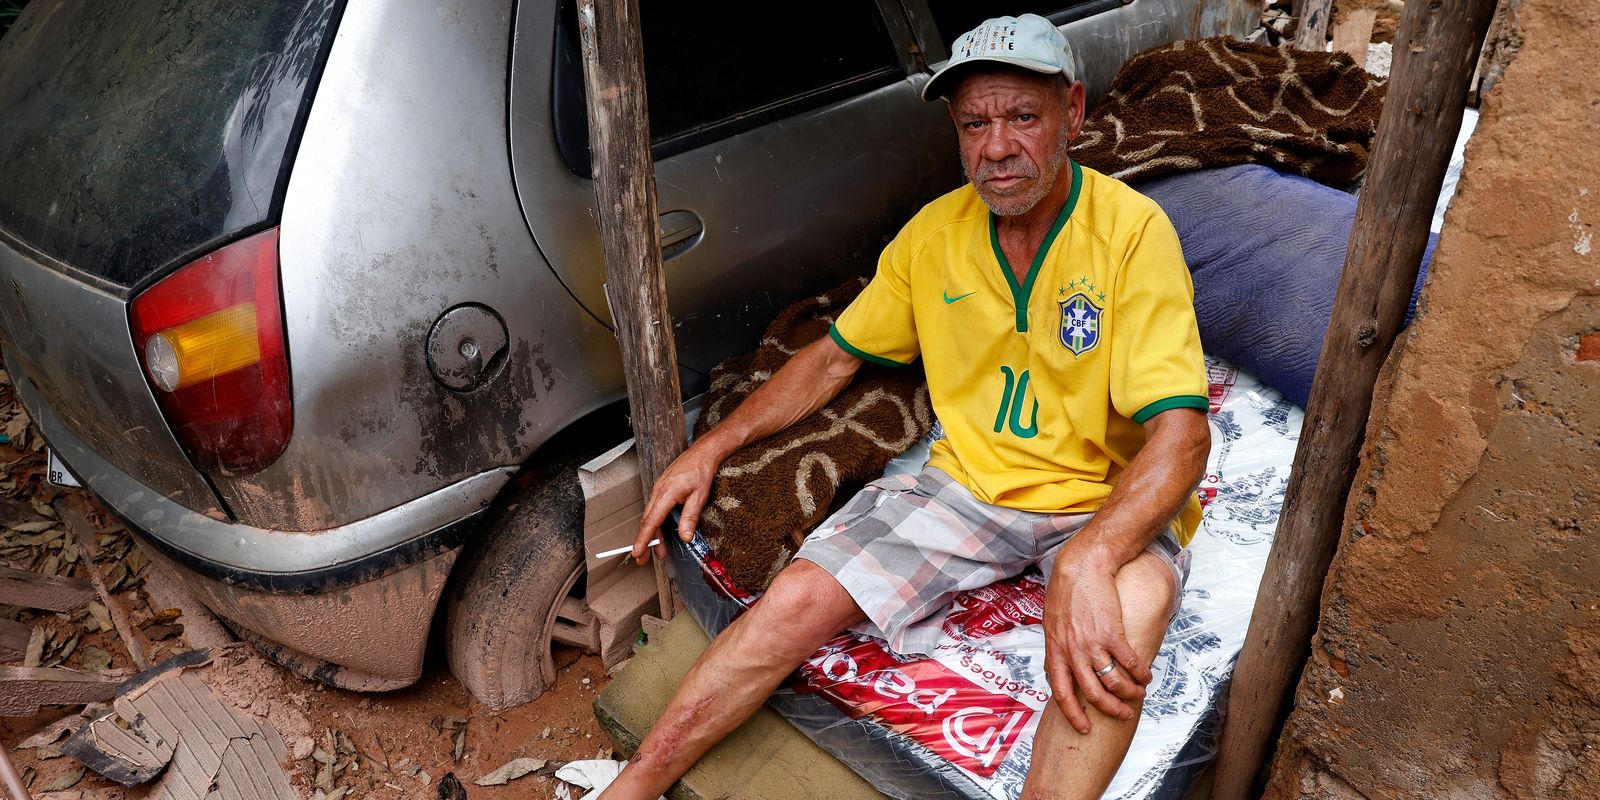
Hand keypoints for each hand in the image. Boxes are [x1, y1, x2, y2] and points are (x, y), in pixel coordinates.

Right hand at [632, 442, 722, 564]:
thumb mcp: (699, 496)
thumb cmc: (702, 470)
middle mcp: (658, 491)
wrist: (703, 452)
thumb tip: (685, 537)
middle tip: (643, 558)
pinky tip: (662, 532)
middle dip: (644, 541)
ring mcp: (659, 489)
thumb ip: (690, 518)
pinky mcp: (663, 489)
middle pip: (648, 521)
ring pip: (652, 515)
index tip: (638, 552)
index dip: (643, 538)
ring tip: (657, 551)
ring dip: (653, 534)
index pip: (651, 521)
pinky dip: (657, 523)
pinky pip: (656, 509)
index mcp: (666, 493)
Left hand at [1042, 542, 1152, 733]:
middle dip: (1110, 709)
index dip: (1073, 714)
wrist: (1081, 567)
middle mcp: (1072, 652)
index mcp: (1055, 651)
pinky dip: (1140, 673)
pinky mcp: (1112, 633)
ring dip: (1129, 692)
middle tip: (1123, 714)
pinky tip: (1146, 675)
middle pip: (1092, 693)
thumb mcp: (1052, 623)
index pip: (1061, 693)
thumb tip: (1063, 663)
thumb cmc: (1066, 591)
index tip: (1084, 727)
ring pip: (1113, 681)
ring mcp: (1092, 644)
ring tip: (1139, 693)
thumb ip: (1058, 646)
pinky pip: (1129, 662)